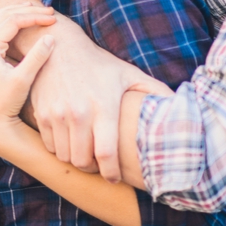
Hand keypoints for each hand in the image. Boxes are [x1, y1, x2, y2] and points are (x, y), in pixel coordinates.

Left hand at [0, 6, 55, 143]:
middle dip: (26, 11)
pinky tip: (11, 19)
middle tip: (47, 10)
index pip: (12, 21)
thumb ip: (36, 57)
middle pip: (2, 16)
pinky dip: (0, 20)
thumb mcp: (23, 80)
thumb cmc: (6, 102)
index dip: (35, 17)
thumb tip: (50, 37)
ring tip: (32, 10)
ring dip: (13, 13)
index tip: (53, 18)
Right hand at [29, 35, 171, 182]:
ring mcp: (57, 114)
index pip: (106, 154)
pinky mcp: (41, 114)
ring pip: (65, 156)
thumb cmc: (98, 63)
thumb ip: (154, 90)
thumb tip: (184, 106)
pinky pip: (50, 146)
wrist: (59, 47)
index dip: (112, 173)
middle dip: (93, 169)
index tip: (116, 178)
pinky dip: (59, 149)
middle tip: (100, 166)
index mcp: (104, 106)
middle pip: (83, 160)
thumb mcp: (128, 73)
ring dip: (75, 159)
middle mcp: (78, 112)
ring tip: (84, 154)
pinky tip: (69, 141)